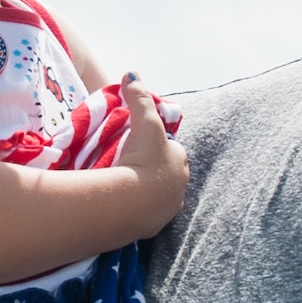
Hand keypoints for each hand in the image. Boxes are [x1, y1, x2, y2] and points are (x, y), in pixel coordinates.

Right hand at [115, 75, 188, 235]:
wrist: (128, 205)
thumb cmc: (142, 159)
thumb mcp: (143, 122)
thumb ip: (139, 97)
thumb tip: (131, 74)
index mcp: (180, 161)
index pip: (170, 148)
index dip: (155, 144)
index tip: (137, 143)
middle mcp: (179, 187)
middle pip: (165, 173)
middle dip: (151, 168)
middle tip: (127, 164)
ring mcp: (166, 210)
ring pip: (156, 195)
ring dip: (143, 190)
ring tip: (122, 185)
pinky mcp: (151, 228)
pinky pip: (143, 214)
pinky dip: (135, 208)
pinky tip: (121, 204)